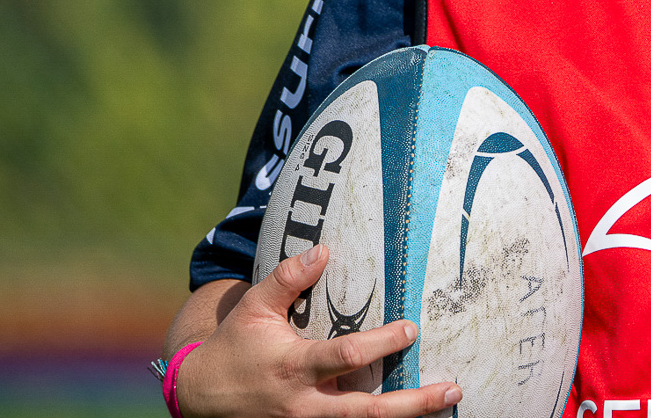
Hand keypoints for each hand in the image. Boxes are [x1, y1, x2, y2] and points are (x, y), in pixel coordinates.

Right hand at [174, 244, 462, 417]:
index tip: (411, 328)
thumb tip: (323, 250)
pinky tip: (413, 415)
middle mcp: (303, 405)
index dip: (382, 344)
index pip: (346, 357)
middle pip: (365, 411)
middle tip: (451, 386)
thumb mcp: (254, 308)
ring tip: (445, 401)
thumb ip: (287, 278)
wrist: (200, 397)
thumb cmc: (234, 347)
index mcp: (293, 367)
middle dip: (411, 403)